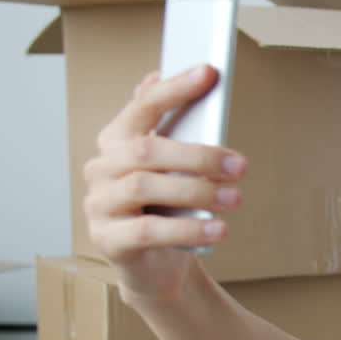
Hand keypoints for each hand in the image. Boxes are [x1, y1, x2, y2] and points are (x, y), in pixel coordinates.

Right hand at [82, 65, 246, 301]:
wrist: (158, 266)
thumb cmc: (169, 209)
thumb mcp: (175, 169)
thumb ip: (172, 129)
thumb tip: (156, 76)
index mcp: (116, 141)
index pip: (143, 106)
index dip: (175, 89)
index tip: (209, 73)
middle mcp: (100, 168)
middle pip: (147, 150)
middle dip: (199, 155)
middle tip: (241, 166)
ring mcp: (99, 204)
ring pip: (145, 187)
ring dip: (197, 190)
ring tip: (236, 199)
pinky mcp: (108, 240)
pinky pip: (148, 230)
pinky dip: (188, 228)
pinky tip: (219, 229)